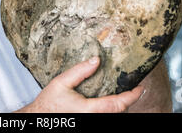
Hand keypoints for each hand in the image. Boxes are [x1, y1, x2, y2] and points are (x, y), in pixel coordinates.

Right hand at [16, 56, 144, 112]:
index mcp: (89, 109)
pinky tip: (112, 100)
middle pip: (119, 111)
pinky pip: (106, 116)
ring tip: (126, 92)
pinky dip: (113, 109)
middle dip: (129, 100)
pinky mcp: (90, 121)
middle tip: (135, 87)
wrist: (40, 118)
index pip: (117, 104)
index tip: (141, 87)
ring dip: (121, 105)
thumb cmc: (49, 102)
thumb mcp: (61, 82)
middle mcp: (93, 118)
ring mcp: (92, 121)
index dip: (132, 96)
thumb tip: (96, 60)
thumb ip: (80, 71)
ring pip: (114, 115)